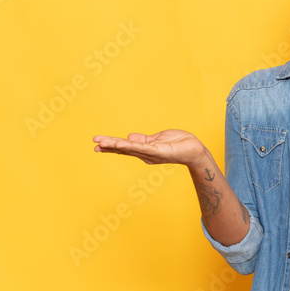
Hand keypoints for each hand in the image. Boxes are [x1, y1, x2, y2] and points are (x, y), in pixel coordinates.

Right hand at [92, 130, 206, 165]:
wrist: (194, 150)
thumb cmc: (179, 143)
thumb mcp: (158, 138)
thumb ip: (143, 139)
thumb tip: (129, 136)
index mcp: (144, 149)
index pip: (125, 146)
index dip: (112, 144)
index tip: (98, 143)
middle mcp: (145, 154)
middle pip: (123, 149)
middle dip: (108, 146)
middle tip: (94, 144)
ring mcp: (151, 153)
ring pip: (129, 148)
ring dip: (115, 145)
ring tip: (102, 143)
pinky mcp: (157, 151)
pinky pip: (141, 147)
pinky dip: (130, 145)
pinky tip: (120, 143)